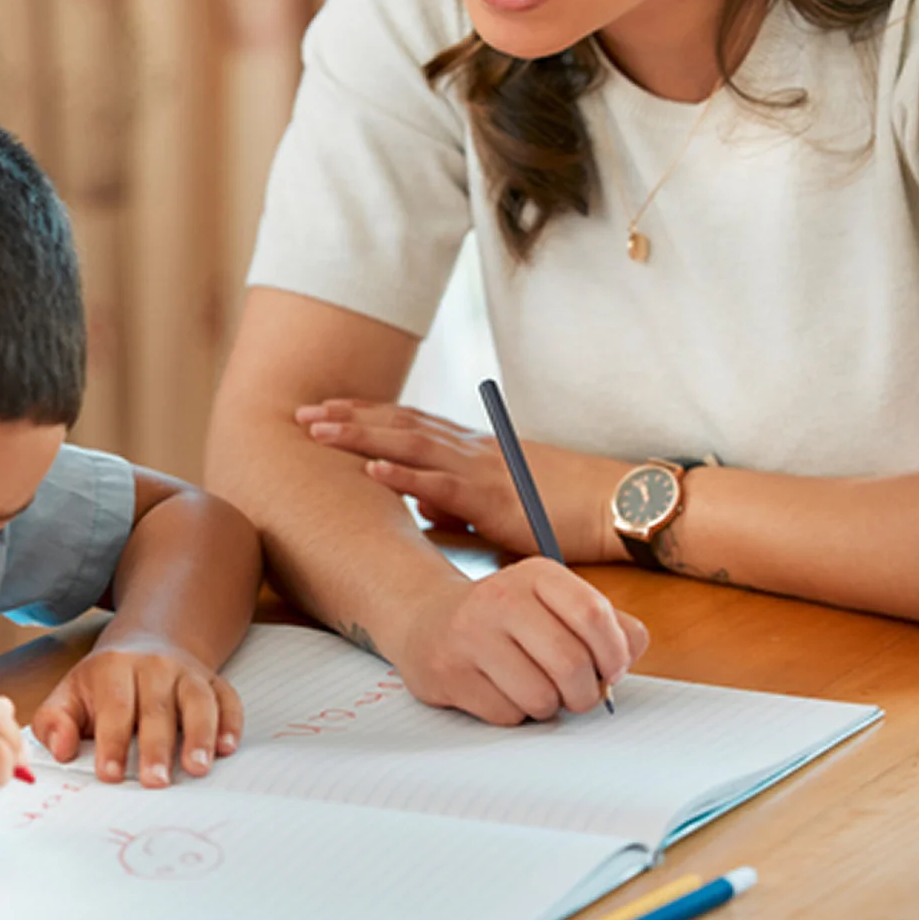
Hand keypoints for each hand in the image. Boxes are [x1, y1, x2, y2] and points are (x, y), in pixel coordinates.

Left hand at [31, 638, 243, 787]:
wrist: (146, 643)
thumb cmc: (104, 684)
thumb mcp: (69, 694)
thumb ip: (54, 722)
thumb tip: (61, 750)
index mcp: (113, 669)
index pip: (114, 706)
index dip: (113, 741)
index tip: (111, 774)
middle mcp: (153, 666)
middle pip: (157, 706)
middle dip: (156, 746)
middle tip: (155, 782)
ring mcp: (187, 672)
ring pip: (197, 699)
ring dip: (199, 733)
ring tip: (196, 768)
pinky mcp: (213, 681)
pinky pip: (227, 698)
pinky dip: (230, 722)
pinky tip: (227, 748)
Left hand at [297, 399, 632, 562]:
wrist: (617, 506)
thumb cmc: (568, 509)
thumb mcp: (504, 504)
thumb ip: (459, 505)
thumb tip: (421, 509)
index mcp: (474, 448)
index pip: (410, 422)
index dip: (365, 415)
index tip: (325, 410)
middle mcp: (472, 449)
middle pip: (399, 423)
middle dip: (347, 417)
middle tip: (301, 415)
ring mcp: (481, 469)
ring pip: (409, 444)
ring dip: (359, 436)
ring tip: (318, 432)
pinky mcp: (494, 499)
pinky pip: (440, 483)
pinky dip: (402, 476)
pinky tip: (369, 472)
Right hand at [396, 559, 650, 724]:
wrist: (427, 619)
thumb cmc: (509, 619)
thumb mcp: (556, 603)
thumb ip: (607, 623)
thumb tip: (630, 651)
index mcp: (537, 575)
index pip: (593, 615)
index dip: (613, 654)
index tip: (611, 669)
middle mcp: (500, 597)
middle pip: (571, 663)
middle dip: (584, 693)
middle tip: (577, 694)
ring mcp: (469, 634)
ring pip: (540, 697)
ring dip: (548, 706)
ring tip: (534, 689)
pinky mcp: (449, 672)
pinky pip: (507, 715)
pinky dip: (514, 713)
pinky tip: (500, 690)